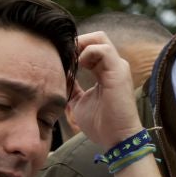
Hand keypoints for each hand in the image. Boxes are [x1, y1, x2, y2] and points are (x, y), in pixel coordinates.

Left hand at [66, 30, 145, 149]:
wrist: (116, 138)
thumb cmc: (100, 123)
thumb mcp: (78, 102)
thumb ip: (72, 88)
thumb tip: (59, 78)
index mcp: (104, 70)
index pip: (90, 47)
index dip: (73, 49)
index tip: (57, 58)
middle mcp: (112, 65)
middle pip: (94, 38)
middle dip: (75, 42)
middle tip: (61, 55)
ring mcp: (117, 66)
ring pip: (99, 38)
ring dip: (79, 45)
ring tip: (67, 59)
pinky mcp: (119, 71)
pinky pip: (103, 50)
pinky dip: (87, 53)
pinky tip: (77, 66)